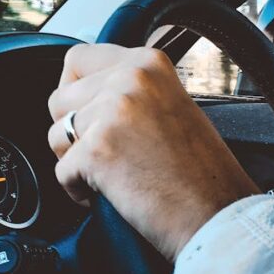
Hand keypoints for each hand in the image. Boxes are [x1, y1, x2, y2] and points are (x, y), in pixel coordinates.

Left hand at [48, 44, 258, 261]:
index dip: (73, 91)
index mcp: (148, 63)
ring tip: (111, 175)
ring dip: (73, 161)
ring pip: (56, 134)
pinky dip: (78, 190)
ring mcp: (112, 112)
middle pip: (59, 98)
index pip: (77, 58)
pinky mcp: (96, 150)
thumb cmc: (201, 173)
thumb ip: (130, 90)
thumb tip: (82, 91)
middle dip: (72, 131)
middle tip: (105, 154)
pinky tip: (112, 194)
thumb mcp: (170, 105)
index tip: (87, 114)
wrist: (217, 216)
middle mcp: (129, 78)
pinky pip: (61, 171)